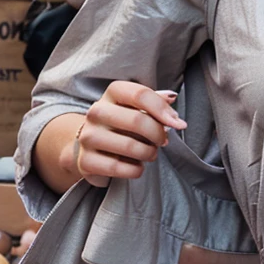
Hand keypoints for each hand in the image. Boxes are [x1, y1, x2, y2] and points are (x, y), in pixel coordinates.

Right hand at [72, 81, 186, 187]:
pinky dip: (136, 170)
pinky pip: (119, 168)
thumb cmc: (121, 124)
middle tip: (163, 141)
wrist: (89, 147)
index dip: (163, 110)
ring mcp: (88, 136)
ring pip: (131, 147)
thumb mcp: (136, 108)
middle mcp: (96, 112)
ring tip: (150, 153)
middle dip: (158, 134)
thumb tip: (172, 98)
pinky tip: (137, 166)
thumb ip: (155, 102)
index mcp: (112, 94)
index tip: (178, 123)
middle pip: (137, 120)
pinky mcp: (85, 161)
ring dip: (149, 153)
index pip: (140, 94)